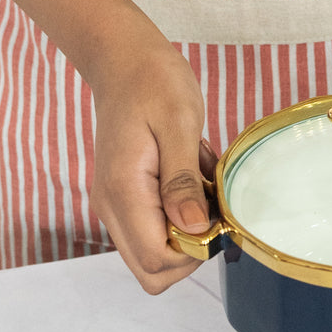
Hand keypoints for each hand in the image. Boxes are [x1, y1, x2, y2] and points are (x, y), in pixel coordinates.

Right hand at [89, 40, 217, 292]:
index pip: (157, 259)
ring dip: (190, 231)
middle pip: (152, 270)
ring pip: (155, 253)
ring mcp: (118, 205)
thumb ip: (184, 182)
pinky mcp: (128, 198)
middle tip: (213, 205)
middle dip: (193, 251)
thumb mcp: (179, 125)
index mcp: (124, 192)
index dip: (196, 250)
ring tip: (202, 183)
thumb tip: (196, 230)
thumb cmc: (154, 83)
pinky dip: (184, 215)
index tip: (217, 214)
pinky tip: (194, 178)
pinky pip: (157, 228)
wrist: (125, 61)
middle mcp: (113, 208)